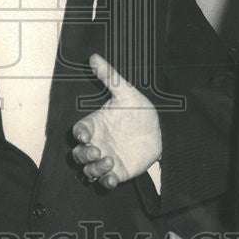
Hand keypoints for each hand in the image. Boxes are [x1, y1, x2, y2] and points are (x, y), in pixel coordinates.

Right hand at [71, 53, 161, 188]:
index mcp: (95, 124)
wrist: (161, 131)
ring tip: (109, 161)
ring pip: (88, 170)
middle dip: (83, 155)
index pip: (79, 131)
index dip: (79, 134)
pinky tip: (113, 178)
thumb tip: (94, 56)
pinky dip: (105, 182)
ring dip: (93, 169)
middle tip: (97, 151)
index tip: (86, 135)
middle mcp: (97, 143)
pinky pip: (105, 182)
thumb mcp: (126, 92)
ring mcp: (106, 159)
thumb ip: (109, 76)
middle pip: (78, 154)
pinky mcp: (118, 172)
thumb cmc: (139, 110)